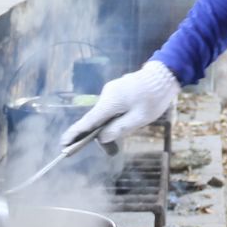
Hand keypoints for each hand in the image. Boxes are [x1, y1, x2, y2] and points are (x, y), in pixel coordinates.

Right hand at [60, 60, 179, 145]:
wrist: (163, 76)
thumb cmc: (153, 98)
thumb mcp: (139, 119)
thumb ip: (119, 129)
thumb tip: (101, 137)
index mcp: (110, 103)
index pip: (87, 122)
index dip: (75, 134)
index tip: (63, 145)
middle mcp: (106, 95)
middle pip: (95, 119)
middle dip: (98, 135)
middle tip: (111, 151)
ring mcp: (111, 91)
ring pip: (104, 113)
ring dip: (108, 126)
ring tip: (123, 137)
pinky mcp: (117, 90)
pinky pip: (111, 107)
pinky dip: (113, 117)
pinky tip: (126, 122)